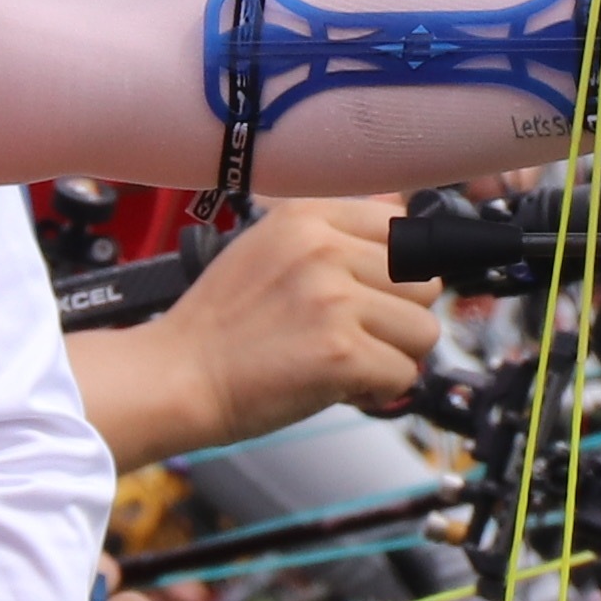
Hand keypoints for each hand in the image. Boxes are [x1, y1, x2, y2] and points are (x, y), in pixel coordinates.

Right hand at [74, 200, 440, 466]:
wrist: (177, 376)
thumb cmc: (220, 324)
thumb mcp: (268, 247)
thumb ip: (332, 233)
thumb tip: (398, 208)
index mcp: (307, 216)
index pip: (402, 230)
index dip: (394, 274)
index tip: (367, 297)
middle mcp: (324, 249)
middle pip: (424, 281)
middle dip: (398, 318)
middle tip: (355, 336)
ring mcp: (334, 299)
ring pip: (423, 330)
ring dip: (394, 356)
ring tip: (348, 362)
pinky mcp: (341, 352)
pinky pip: (405, 374)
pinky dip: (379, 391)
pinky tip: (342, 387)